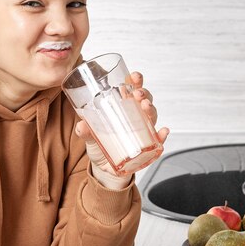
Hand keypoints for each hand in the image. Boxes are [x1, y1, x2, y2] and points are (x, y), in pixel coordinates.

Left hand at [75, 71, 169, 188]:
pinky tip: (163, 132)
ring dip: (151, 109)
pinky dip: (162, 136)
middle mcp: (135, 117)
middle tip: (138, 95)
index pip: (132, 90)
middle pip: (145, 100)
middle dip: (144, 94)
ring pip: (152, 116)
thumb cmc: (100, 147)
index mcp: (123, 108)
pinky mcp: (147, 146)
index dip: (136, 81)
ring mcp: (142, 131)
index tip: (134, 76)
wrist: (105, 170)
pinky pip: (158, 139)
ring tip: (146, 107)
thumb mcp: (90, 137)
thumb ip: (85, 132)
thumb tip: (81, 126)